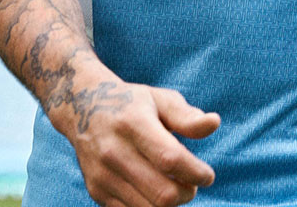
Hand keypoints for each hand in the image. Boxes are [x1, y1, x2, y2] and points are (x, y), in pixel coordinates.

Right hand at [51, 80, 220, 206]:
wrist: (82, 108)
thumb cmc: (132, 103)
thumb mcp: (159, 99)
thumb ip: (186, 116)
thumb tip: (213, 123)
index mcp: (133, 123)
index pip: (170, 159)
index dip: (196, 173)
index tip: (207, 175)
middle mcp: (114, 151)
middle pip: (162, 194)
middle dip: (187, 194)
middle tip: (191, 184)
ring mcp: (103, 174)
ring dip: (170, 203)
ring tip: (175, 187)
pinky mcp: (97, 191)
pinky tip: (155, 190)